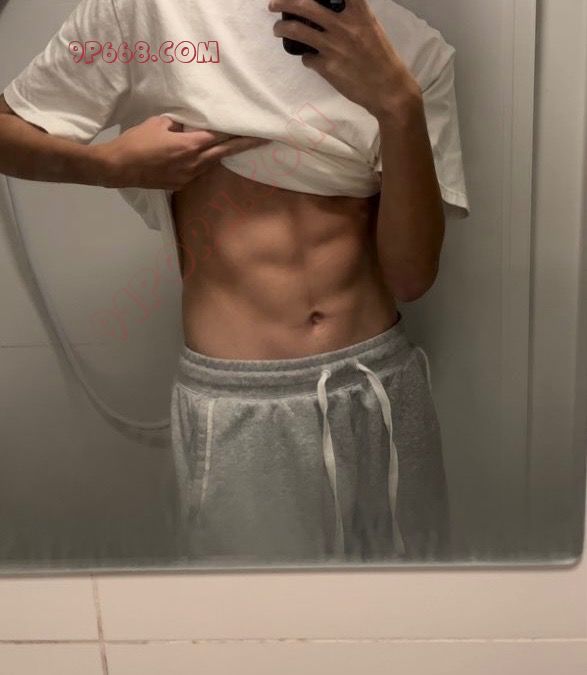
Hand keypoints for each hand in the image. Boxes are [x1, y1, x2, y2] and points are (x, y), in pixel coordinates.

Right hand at [97, 115, 270, 188]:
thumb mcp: (158, 123)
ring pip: (211, 163)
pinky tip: (204, 158)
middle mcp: (194, 163)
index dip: (238, 131)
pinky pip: (198, 171)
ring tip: (236, 146)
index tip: (254, 128)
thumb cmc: (136, 142)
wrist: (118, 168)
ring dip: (222, 154)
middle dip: (244, 145)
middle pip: (225, 152)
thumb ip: (178, 124)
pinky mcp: (180, 185)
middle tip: (263, 140)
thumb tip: (188, 125)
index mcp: (190, 145)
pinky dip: (203, 163)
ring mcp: (188, 176)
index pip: (221, 136)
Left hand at [268, 0, 421, 118]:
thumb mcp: (371, 28)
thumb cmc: (382, 59)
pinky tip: (309, 59)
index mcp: (358, 13)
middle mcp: (343, 26)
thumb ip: (352, 17)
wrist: (388, 89)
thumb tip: (331, 12)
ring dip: (283, 28)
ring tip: (278, 29)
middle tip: (273, 4)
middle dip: (284, 2)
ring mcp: (333, 46)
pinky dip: (305, 58)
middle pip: (305, 6)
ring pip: (298, 31)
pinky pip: (307, 59)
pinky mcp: (327, 67)